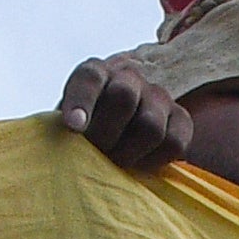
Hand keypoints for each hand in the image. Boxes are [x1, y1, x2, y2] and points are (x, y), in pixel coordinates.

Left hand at [54, 58, 194, 176]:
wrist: (114, 134)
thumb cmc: (81, 133)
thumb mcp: (61, 123)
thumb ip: (58, 128)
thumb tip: (70, 138)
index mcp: (95, 73)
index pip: (89, 78)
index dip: (81, 101)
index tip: (74, 128)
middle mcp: (128, 77)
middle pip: (123, 96)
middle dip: (105, 133)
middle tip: (95, 153)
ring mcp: (158, 96)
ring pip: (150, 125)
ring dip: (129, 153)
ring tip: (114, 165)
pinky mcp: (180, 119)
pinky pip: (174, 142)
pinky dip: (154, 161)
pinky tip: (138, 165)